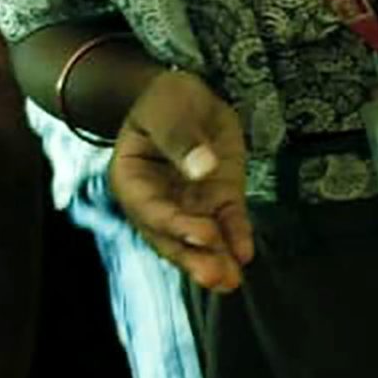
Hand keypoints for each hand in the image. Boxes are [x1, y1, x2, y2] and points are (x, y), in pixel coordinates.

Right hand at [109, 71, 255, 291]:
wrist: (185, 96)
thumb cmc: (166, 100)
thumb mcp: (169, 108)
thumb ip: (182, 137)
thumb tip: (203, 168)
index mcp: (132, 179)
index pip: (152, 209)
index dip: (177, 224)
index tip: (205, 234)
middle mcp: (157, 200)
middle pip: (172, 235)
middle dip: (194, 257)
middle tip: (217, 278)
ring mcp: (189, 201)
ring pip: (200, 236)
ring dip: (215, 258)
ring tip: (231, 281)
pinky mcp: (218, 196)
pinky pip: (227, 220)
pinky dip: (237, 237)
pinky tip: (246, 255)